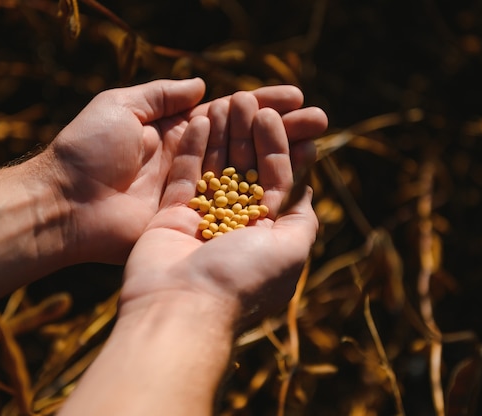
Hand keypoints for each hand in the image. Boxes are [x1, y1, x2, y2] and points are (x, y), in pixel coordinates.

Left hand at [46, 78, 327, 264]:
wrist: (66, 204)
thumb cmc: (88, 151)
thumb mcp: (120, 107)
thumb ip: (161, 96)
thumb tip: (203, 86)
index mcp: (177, 132)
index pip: (230, 114)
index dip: (262, 105)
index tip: (295, 98)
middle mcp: (194, 160)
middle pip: (247, 141)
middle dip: (283, 129)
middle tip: (319, 120)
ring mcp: (197, 191)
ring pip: (247, 170)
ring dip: (281, 157)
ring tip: (315, 144)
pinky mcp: (195, 218)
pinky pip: (233, 201)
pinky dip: (260, 190)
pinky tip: (291, 180)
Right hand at [118, 91, 323, 330]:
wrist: (182, 306)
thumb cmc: (244, 278)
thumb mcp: (291, 249)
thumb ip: (302, 217)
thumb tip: (310, 192)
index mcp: (266, 233)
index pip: (277, 181)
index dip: (280, 148)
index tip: (281, 115)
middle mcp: (235, 224)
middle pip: (246, 168)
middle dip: (250, 133)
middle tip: (250, 97)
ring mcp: (202, 218)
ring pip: (216, 166)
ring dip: (224, 132)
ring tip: (230, 98)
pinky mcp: (171, 215)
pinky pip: (184, 174)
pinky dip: (193, 146)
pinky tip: (201, 116)